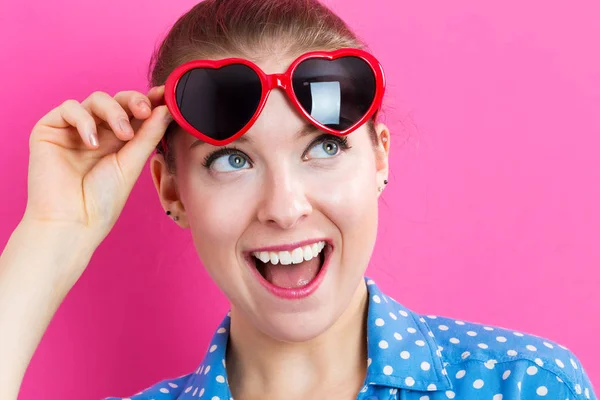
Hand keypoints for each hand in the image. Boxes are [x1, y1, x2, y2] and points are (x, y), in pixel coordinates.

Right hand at [23, 86, 171, 247]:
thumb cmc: (102, 201)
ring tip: (123, 136)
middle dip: (134, 101)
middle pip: (117, 100)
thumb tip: (167, 108)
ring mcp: (73, 130)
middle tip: (145, 111)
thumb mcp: (132, 164)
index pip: (134, 112)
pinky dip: (85, 121)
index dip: (148, 101)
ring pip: (96, 99)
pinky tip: (93, 145)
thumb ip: (148, 135)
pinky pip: (69, 109)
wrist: (72, 222)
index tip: (164, 96)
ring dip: (114, 112)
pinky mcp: (49, 130)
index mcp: (119, 141)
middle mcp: (97, 132)